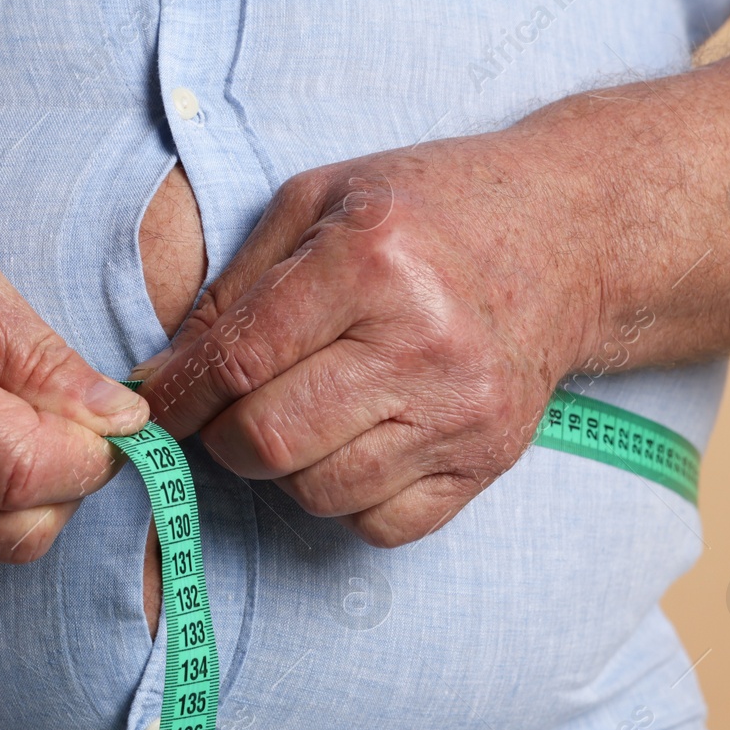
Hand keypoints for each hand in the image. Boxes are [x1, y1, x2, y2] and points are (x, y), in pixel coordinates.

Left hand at [134, 136, 608, 546]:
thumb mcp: (320, 204)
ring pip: (318, 493)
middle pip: (268, 441)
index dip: (178, 396)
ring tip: (301, 418)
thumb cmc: (430, 210)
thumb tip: (163, 376)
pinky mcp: (488, 459)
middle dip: (222, 439)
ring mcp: (462, 410)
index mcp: (371, 261)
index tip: (160, 406)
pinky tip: (356, 444)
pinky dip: (347, 498)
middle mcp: (422, 342)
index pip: (236, 361)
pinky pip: (379, 525)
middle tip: (227, 413)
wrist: (569, 234)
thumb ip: (235, 287)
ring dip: (285, 469)